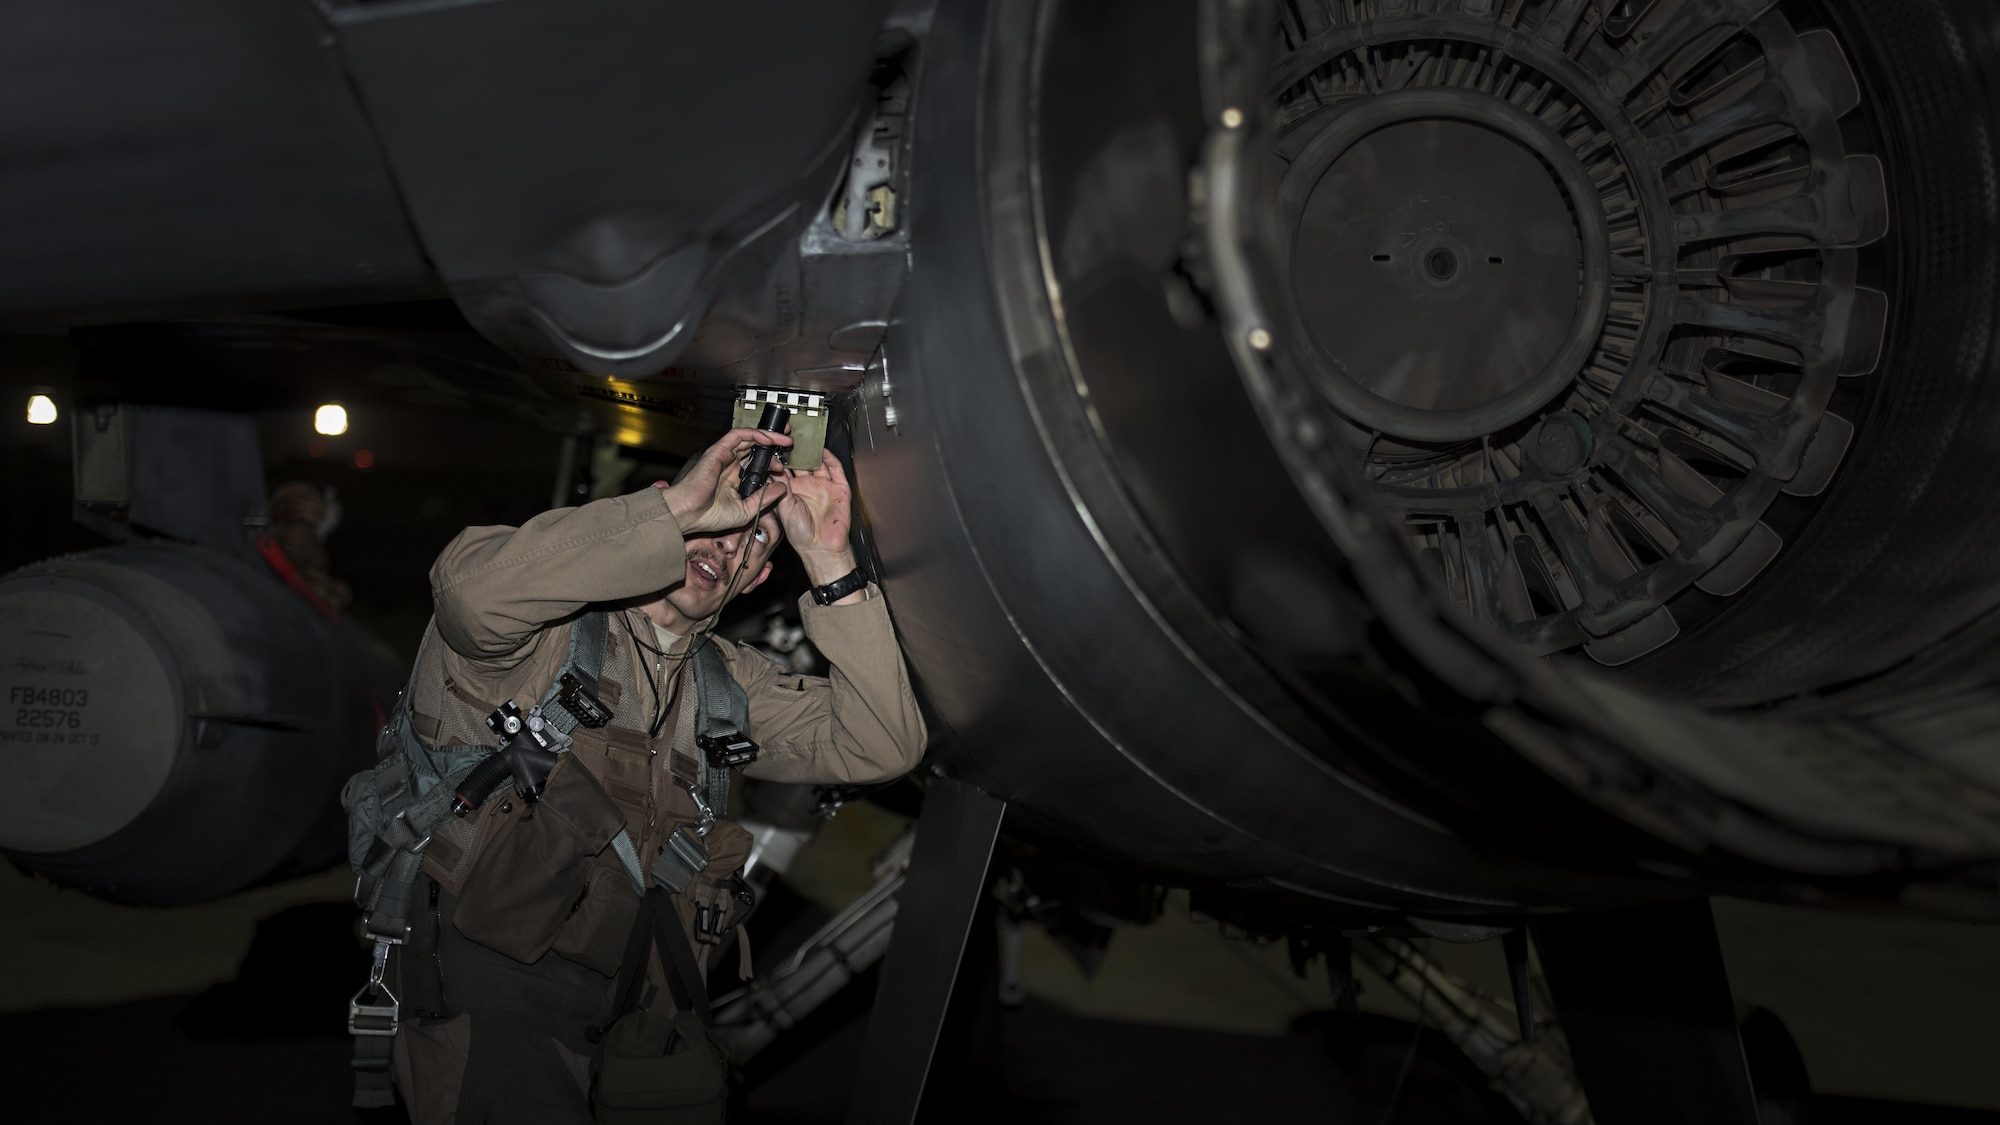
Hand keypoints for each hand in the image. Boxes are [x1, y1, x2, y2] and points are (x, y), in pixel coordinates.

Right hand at [656, 428, 791, 534]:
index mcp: (735, 480)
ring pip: (749, 439)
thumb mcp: (747, 509)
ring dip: (768, 437)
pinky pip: (738, 435)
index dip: (772, 463)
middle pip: (755, 449)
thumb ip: (764, 498)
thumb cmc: (710, 516)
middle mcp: (730, 466)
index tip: (785, 467)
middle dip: (774, 444)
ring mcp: (724, 457)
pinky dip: (754, 434)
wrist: (690, 514)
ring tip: (785, 439)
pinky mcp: (718, 450)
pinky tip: (768, 439)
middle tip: (790, 444)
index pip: (757, 465)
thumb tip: (783, 488)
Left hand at [777, 448, 858, 585]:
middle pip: (803, 462)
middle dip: (796, 450)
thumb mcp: (783, 506)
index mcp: (792, 490)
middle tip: (788, 438)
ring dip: (813, 452)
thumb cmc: (800, 533)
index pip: (786, 469)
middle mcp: (808, 486)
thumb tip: (771, 468)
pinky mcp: (839, 488)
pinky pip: (836, 469)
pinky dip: (830, 458)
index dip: (781, 457)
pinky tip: (822, 450)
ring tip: (805, 439)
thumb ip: (779, 486)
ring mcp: (824, 486)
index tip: (774, 446)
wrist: (821, 547)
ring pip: (819, 462)